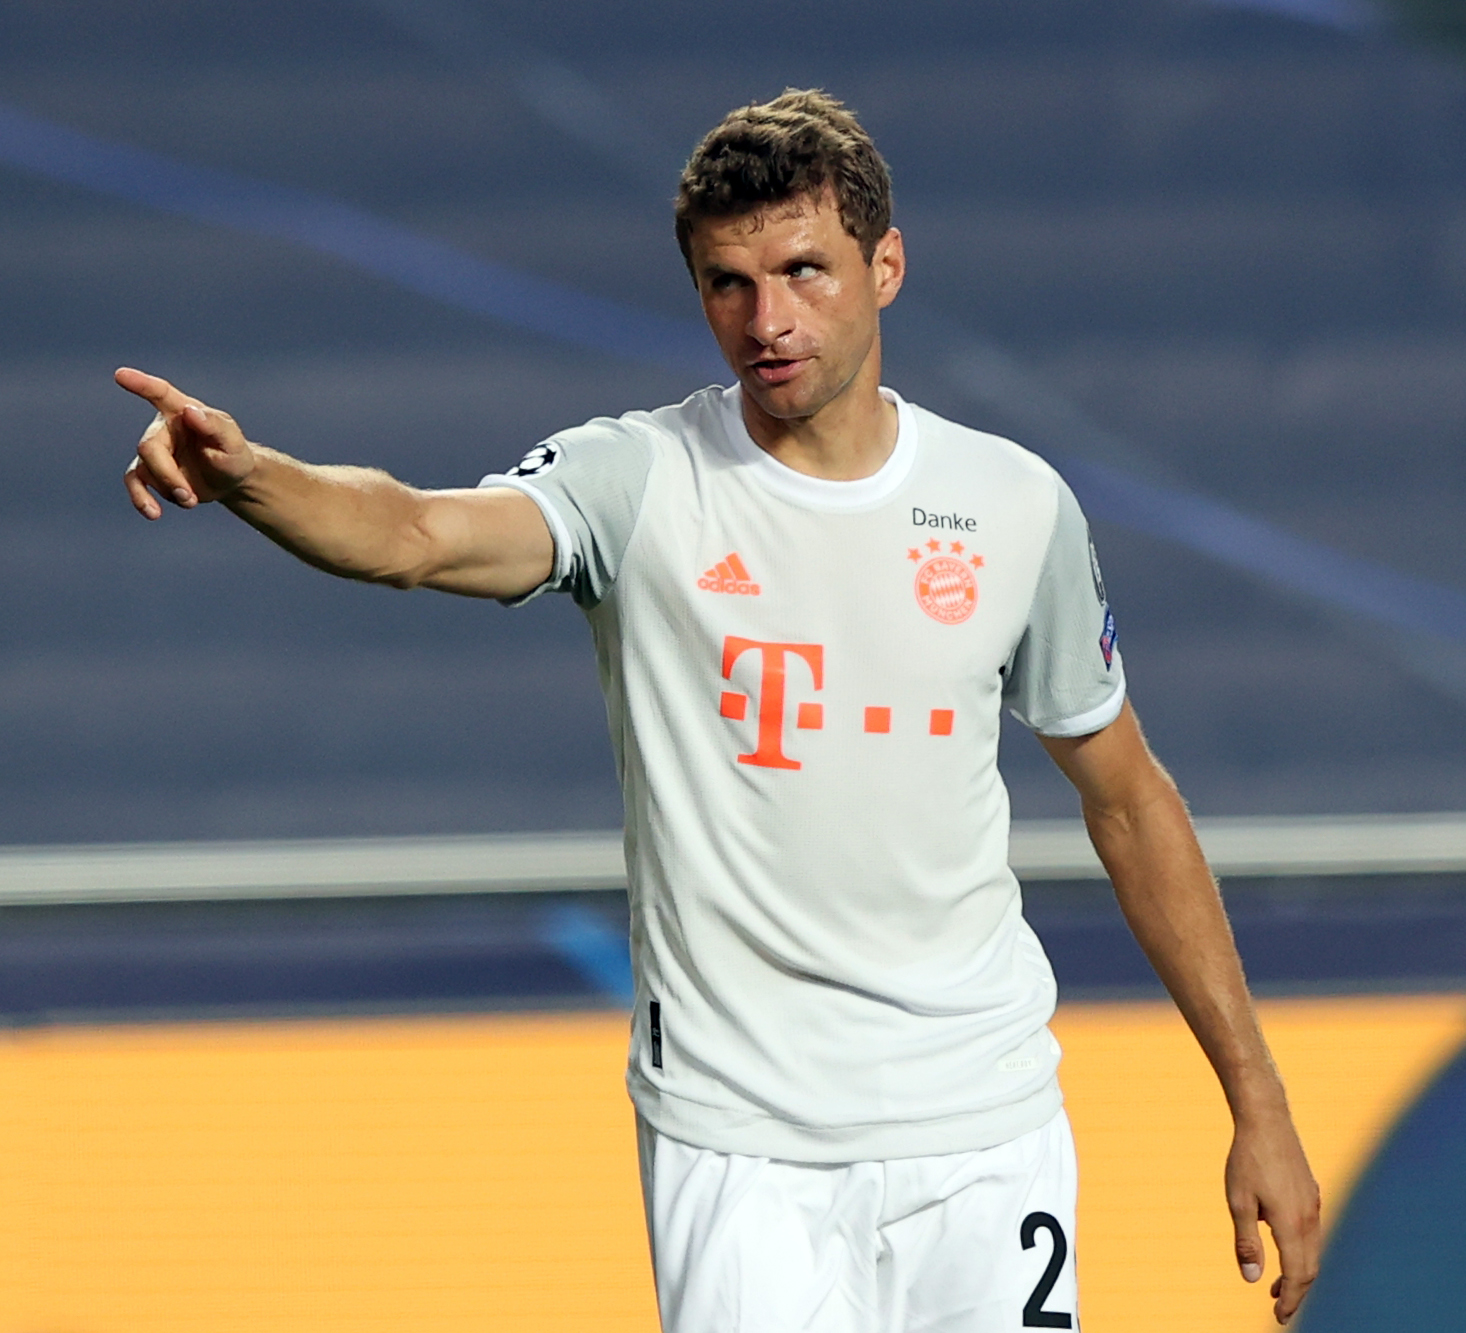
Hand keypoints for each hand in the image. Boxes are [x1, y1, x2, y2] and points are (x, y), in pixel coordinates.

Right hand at [117, 367, 255, 518]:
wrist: (231, 480)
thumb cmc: (233, 453)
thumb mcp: (233, 442)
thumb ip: (214, 426)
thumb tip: (190, 412)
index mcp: (182, 411)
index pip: (159, 393)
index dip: (140, 384)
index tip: (120, 375)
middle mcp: (163, 428)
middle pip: (149, 448)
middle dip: (168, 475)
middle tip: (191, 496)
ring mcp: (154, 451)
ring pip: (143, 469)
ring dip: (165, 489)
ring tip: (191, 501)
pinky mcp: (150, 472)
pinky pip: (135, 483)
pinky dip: (141, 498)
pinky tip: (153, 513)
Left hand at [1226, 1110, 1320, 1324]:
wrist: (1266, 1119)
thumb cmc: (1247, 1159)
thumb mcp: (1238, 1201)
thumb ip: (1247, 1241)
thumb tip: (1251, 1279)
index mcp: (1291, 1223)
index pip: (1296, 1275)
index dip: (1290, 1299)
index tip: (1279, 1317)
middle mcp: (1309, 1217)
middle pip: (1310, 1267)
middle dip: (1296, 1291)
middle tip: (1278, 1307)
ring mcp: (1313, 1204)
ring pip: (1313, 1250)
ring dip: (1299, 1272)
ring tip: (1277, 1284)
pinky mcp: (1311, 1193)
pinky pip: (1312, 1232)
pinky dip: (1301, 1250)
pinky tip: (1283, 1246)